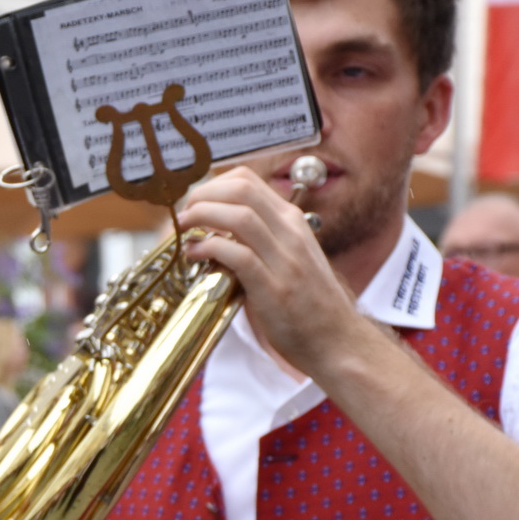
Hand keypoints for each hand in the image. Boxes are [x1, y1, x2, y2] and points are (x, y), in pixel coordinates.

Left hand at [176, 166, 376, 379]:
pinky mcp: (275, 287)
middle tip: (182, 216)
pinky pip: (238, 255)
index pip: (247, 180)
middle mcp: (290, 232)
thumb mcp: (286, 258)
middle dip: (202, 196)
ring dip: (202, 217)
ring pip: (239, 215)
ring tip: (183, 231)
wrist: (335, 339)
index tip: (192, 204)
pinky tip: (195, 255)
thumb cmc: (306, 303)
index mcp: (291, 221)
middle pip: (240, 189)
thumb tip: (214, 234)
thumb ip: (257, 240)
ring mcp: (285, 258)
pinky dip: (210, 248)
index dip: (211, 186)